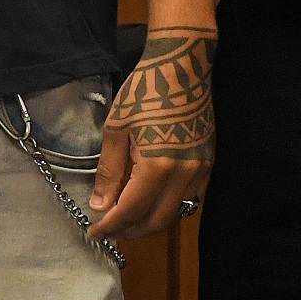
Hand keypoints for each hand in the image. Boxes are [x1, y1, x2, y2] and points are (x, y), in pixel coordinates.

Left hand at [87, 24, 214, 242]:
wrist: (183, 66)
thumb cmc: (145, 91)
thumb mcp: (117, 128)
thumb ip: (110, 171)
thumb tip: (101, 205)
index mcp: (158, 167)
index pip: (131, 211)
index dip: (110, 226)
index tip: (93, 233)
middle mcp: (184, 175)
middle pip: (156, 220)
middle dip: (130, 230)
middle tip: (109, 230)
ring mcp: (200, 170)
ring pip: (175, 213)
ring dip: (150, 222)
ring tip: (128, 220)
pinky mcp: (208, 162)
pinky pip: (190, 199)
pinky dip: (169, 207)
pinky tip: (153, 202)